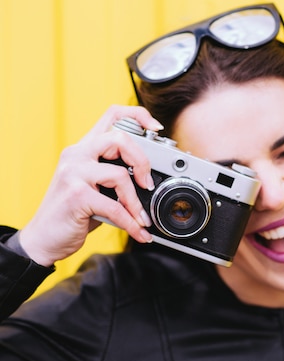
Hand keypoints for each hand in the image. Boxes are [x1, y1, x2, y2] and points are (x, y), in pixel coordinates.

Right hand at [19, 105, 162, 266]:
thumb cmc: (73, 212)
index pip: (112, 115)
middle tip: (148, 185)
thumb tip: (149, 181)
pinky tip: (138, 231)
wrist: (43, 238)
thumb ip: (115, 176)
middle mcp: (76, 154)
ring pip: (120, 174)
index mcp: (83, 148)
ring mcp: (74, 173)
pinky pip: (115, 207)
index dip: (138, 115)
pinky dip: (131, 223)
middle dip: (143, 162)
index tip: (156, 128)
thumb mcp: (95, 187)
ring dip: (136, 202)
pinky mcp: (76, 195)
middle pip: (120, 138)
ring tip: (141, 218)